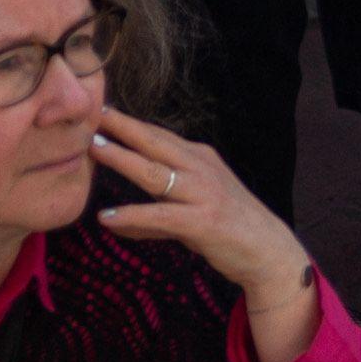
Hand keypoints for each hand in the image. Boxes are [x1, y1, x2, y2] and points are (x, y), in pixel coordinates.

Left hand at [91, 106, 309, 294]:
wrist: (266, 250)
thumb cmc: (228, 229)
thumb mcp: (191, 211)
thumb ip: (154, 215)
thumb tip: (114, 222)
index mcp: (201, 159)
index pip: (160, 136)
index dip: (132, 124)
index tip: (103, 112)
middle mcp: (201, 168)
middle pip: (155, 143)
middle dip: (124, 128)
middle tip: (94, 114)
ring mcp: (203, 192)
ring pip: (154, 172)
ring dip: (122, 159)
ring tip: (94, 150)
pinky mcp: (202, 220)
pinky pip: (160, 215)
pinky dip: (132, 215)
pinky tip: (108, 216)